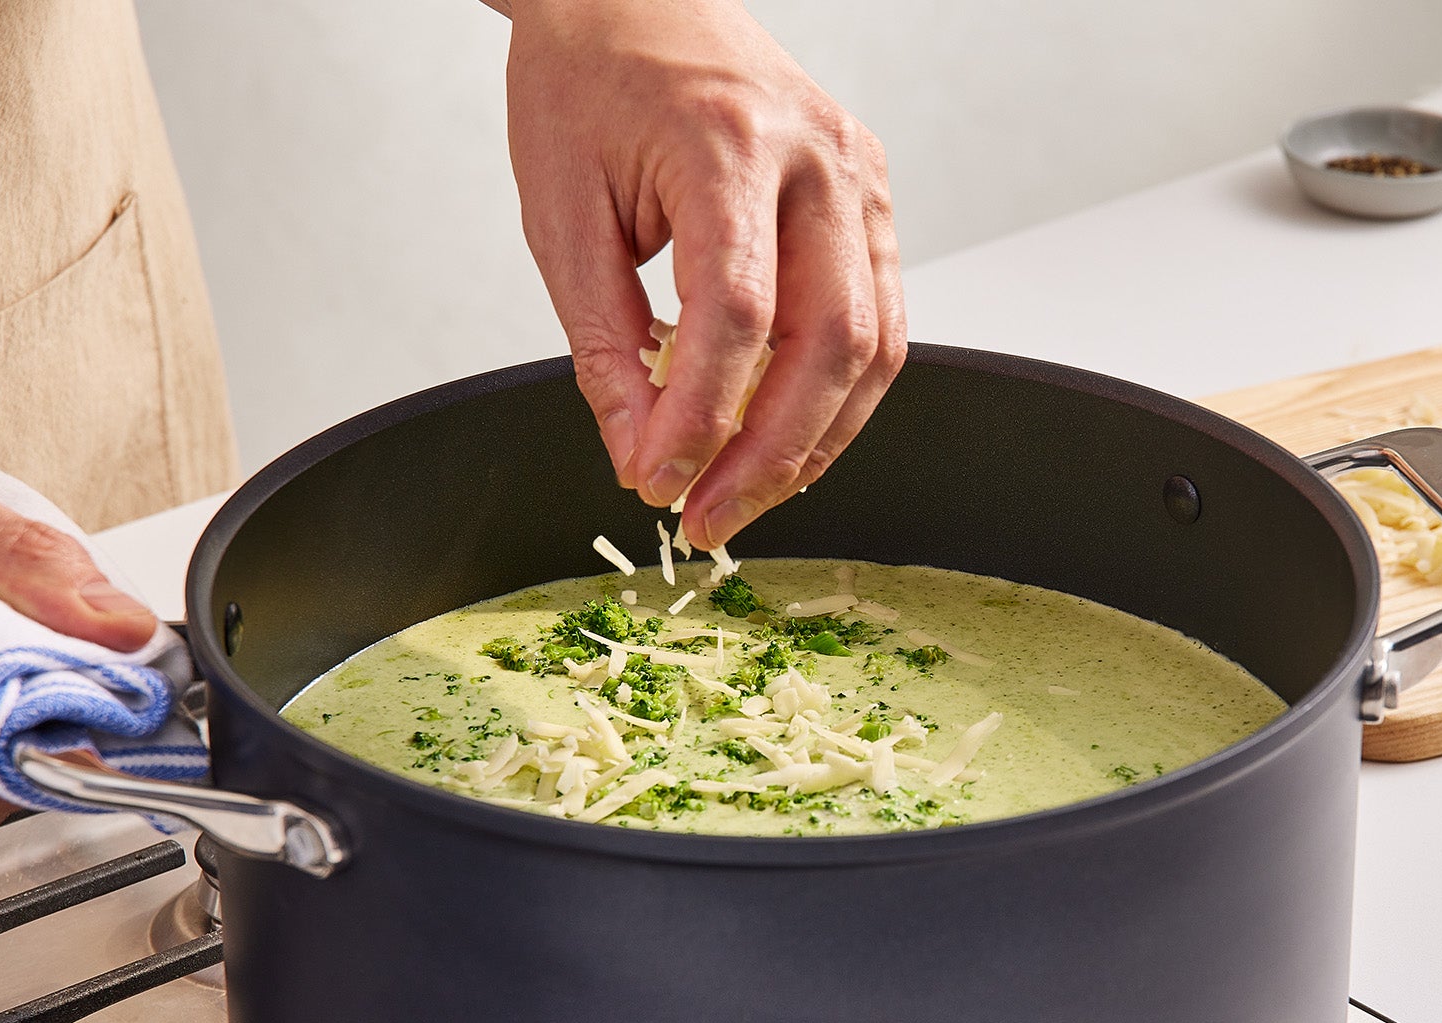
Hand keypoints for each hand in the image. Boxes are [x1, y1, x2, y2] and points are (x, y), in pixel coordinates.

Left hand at [506, 0, 904, 550]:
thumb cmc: (589, 85)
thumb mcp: (561, 216)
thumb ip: (606, 345)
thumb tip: (641, 456)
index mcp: (728, 142)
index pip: (737, 313)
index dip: (700, 419)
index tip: (654, 481)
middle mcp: (818, 157)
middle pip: (828, 342)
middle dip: (769, 456)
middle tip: (707, 519)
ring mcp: (861, 178)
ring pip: (873, 346)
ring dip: (814, 444)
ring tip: (744, 495)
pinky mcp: (874, 203)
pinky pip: (879, 324)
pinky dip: (836, 400)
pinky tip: (783, 440)